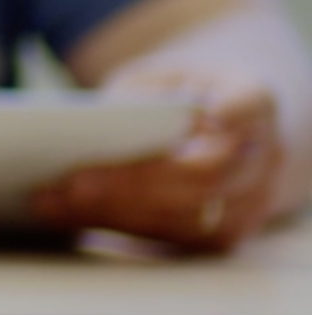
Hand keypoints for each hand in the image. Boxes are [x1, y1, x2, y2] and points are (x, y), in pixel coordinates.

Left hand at [33, 71, 281, 252]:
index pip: (251, 105)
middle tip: (73, 181)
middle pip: (203, 176)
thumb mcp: (156, 77)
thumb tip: (93, 129)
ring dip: (115, 212)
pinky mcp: (223, 233)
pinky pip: (171, 237)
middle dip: (134, 181)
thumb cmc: (171, 93)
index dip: (234, 112)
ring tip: (53, 201)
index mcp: (253, 103)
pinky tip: (67, 214)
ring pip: (185, 216)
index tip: (208, 115)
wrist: (209, 127)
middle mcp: (261, 156)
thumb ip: (139, 97)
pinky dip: (116, 226)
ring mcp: (250, 201)